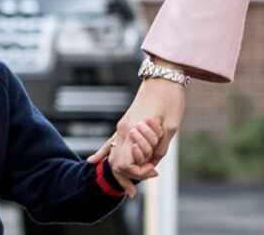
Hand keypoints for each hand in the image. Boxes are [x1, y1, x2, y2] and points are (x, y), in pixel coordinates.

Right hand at [88, 70, 188, 188]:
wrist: (164, 75)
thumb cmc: (170, 99)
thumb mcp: (171, 127)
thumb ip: (160, 147)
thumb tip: (153, 163)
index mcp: (133, 130)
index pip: (126, 164)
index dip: (139, 173)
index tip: (154, 172)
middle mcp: (123, 129)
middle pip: (116, 162)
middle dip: (127, 177)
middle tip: (140, 185)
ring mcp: (122, 125)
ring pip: (112, 153)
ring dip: (119, 170)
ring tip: (126, 187)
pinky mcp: (126, 121)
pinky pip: (110, 140)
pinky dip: (103, 152)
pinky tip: (93, 160)